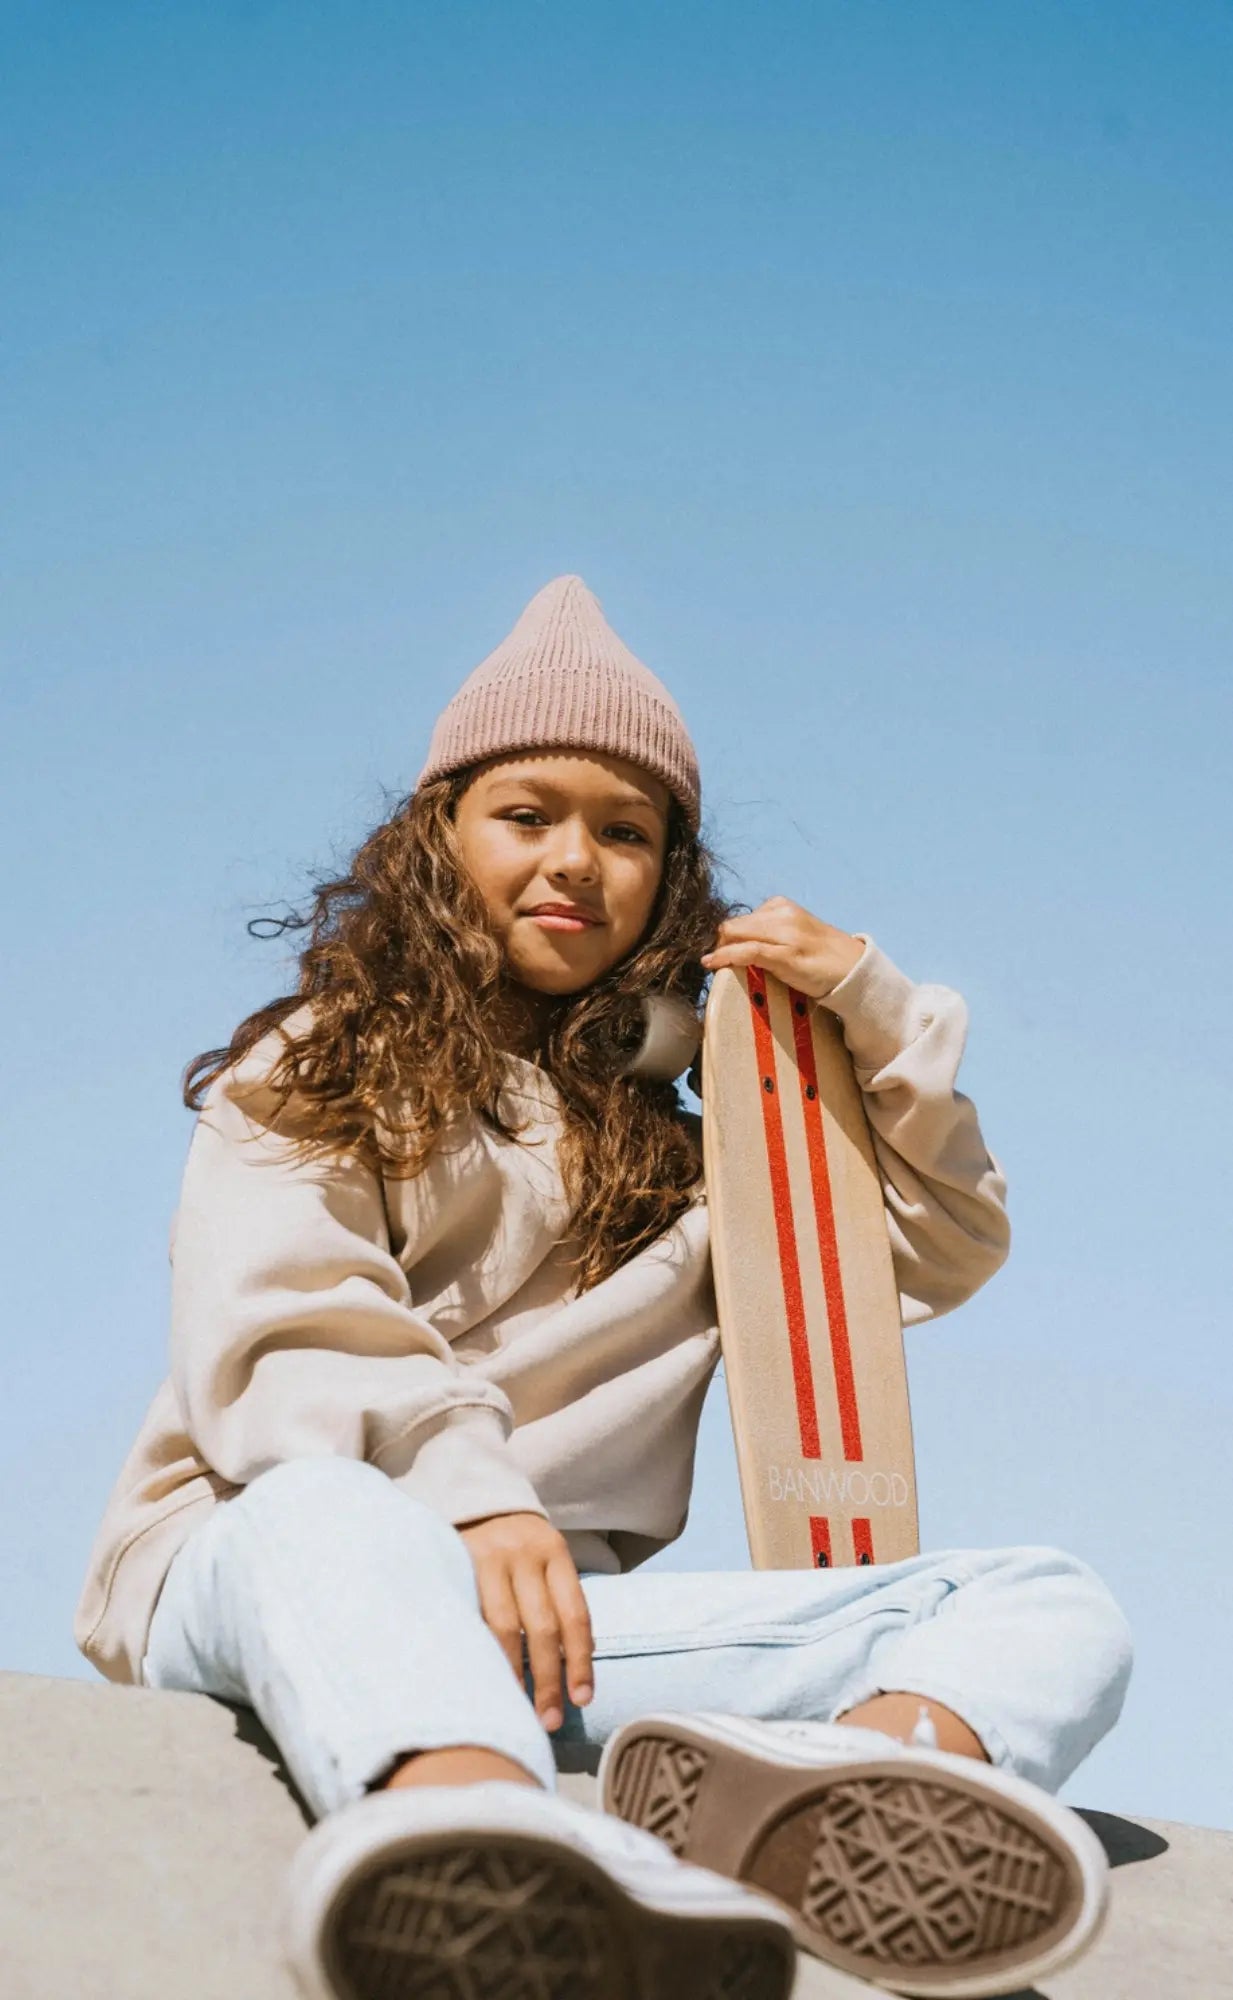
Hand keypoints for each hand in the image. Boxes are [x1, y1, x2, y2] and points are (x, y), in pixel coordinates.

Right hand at [459, 1511, 593, 1731]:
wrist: (472, 1502)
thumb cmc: (517, 1547)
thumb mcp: (545, 1560)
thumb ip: (558, 1601)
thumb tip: (578, 1663)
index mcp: (555, 1553)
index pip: (575, 1614)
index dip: (581, 1661)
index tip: (582, 1700)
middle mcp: (524, 1553)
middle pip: (543, 1626)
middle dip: (549, 1679)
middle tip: (550, 1721)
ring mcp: (487, 1558)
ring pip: (504, 1628)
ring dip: (513, 1674)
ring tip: (516, 1710)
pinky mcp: (456, 1565)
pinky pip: (471, 1618)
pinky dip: (478, 1652)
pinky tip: (480, 1679)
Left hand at [701, 897, 864, 999]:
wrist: (855, 970)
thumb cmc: (824, 955)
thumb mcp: (796, 933)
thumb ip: (771, 931)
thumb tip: (741, 941)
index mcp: (784, 906)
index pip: (742, 917)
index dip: (728, 935)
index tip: (720, 950)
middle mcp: (783, 914)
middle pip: (734, 925)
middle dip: (720, 942)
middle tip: (715, 959)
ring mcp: (785, 934)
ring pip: (736, 934)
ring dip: (720, 950)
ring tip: (713, 963)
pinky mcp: (786, 955)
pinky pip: (746, 951)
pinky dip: (725, 956)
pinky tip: (712, 963)